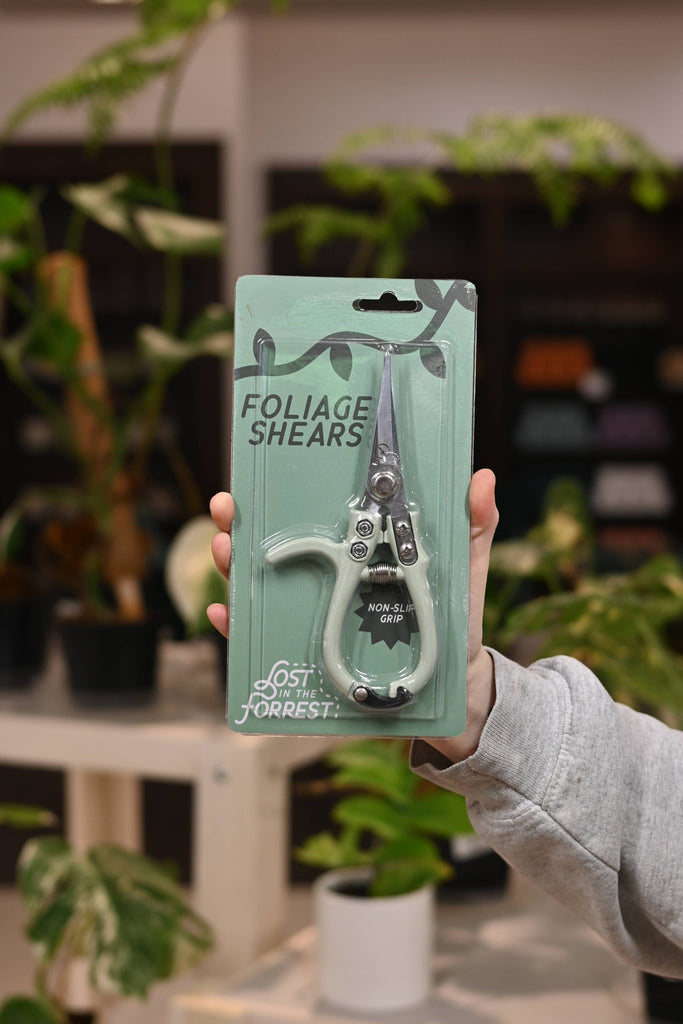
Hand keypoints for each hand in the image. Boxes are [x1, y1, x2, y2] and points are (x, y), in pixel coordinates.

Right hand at [207, 470, 498, 760]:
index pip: (315, 523)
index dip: (284, 499)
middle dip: (244, 526)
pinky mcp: (313, 662)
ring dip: (235, 570)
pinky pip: (269, 647)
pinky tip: (228, 616)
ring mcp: (319, 620)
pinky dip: (242, 632)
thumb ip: (474, 527)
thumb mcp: (466, 572)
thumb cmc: (458, 627)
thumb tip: (482, 477)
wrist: (457, 694)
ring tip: (226, 552)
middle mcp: (332, 585)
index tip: (259, 477)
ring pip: (265, 593)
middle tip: (228, 509)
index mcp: (362, 558)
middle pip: (277, 552)